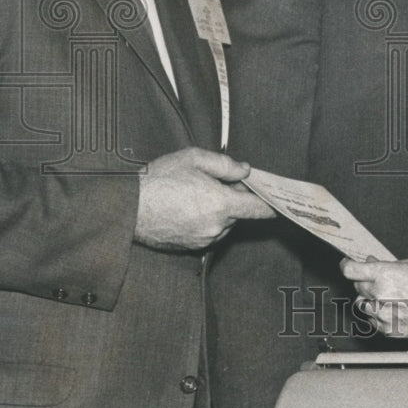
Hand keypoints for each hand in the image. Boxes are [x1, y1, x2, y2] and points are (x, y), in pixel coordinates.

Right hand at [134, 147, 274, 250]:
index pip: (259, 210)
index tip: (281, 204)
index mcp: (222, 205)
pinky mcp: (189, 247)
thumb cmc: (159, 180)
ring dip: (217, 212)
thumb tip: (246, 171)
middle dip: (233, 199)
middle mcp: (216, 227)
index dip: (271, 205)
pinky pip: (206, 233)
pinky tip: (184, 208)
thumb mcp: (195, 159)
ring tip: (193, 195)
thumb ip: (226, 165)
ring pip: (222, 224)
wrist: (126, 208)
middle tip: (213, 184)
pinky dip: (203, 222)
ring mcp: (202, 240)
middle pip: (238, 214)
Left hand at [341, 256, 407, 340]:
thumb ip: (390, 264)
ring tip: (389, 294)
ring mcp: (383, 316)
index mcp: (386, 275)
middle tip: (379, 277)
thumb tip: (373, 263)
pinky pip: (372, 320)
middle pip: (357, 286)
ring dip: (370, 297)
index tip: (347, 263)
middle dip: (364, 279)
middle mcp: (380, 296)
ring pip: (362, 304)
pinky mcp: (388, 331)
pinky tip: (395, 308)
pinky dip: (378, 313)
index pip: (351, 270)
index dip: (347, 264)